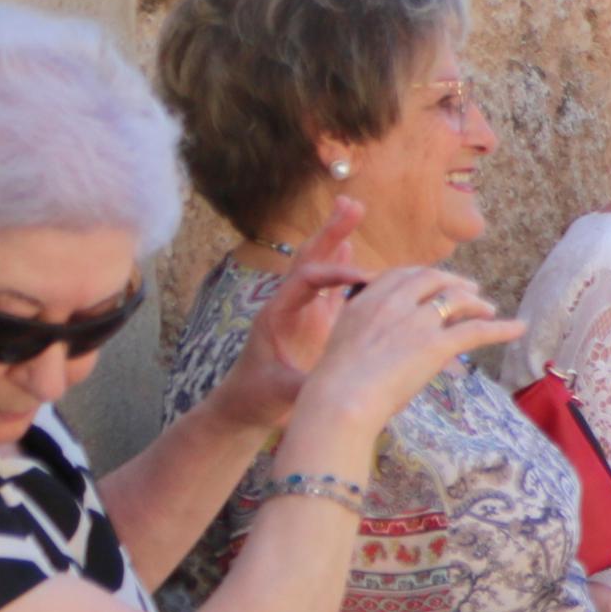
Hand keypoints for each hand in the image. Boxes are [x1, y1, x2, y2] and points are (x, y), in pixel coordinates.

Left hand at [204, 198, 369, 436]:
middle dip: (331, 232)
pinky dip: (341, 265)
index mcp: (277, 315)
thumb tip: (329, 385)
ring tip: (354, 208)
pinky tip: (352, 246)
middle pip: (311, 260)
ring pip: (320, 267)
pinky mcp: (313, 322)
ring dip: (337, 239)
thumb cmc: (257, 400)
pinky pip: (330, 288)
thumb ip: (304, 386)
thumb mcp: (279, 394)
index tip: (367, 278)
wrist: (243, 407)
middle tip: (352, 203)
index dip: (336, 275)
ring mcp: (302, 312)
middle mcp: (289, 306)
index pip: (307, 282)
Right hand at [287, 260, 519, 449]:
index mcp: (365, 301)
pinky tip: (519, 328)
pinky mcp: (436, 344)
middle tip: (469, 289)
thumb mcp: (343, 344)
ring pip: (456, 299)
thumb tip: (382, 340)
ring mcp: (415, 321)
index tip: (433, 283)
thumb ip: (364, 331)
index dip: (422, 277)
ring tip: (489, 309)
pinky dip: (502, 328)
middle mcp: (392, 304)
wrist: (340, 399)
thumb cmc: (335, 385)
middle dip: (453, 281)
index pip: (399, 275)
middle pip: (431, 278)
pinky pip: (477, 330)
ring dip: (477, 302)